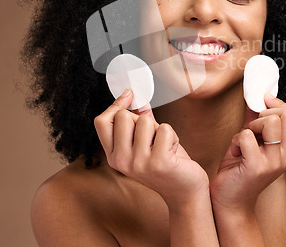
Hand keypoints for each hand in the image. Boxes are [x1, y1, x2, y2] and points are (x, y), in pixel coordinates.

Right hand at [94, 90, 208, 206]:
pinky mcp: (158, 162)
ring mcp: (139, 163)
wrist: (184, 190)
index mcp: (113, 156)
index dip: (115, 104)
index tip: (129, 96)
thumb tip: (135, 96)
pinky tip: (173, 151)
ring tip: (164, 145)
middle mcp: (121, 161)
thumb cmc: (166, 163)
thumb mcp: (146, 142)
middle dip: (142, 119)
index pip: (102, 121)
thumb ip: (138, 119)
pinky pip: (165, 129)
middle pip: (123, 116)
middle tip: (153, 136)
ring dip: (160, 129)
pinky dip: (173, 136)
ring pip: (145, 121)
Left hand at [210, 93, 285, 210]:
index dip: (278, 105)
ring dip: (251, 126)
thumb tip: (260, 95)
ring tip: (244, 141)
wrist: (231, 201)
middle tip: (253, 130)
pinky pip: (246, 135)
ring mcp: (274, 162)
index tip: (262, 114)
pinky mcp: (257, 167)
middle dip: (264, 114)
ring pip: (270, 121)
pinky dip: (235, 139)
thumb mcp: (253, 139)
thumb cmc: (240, 168)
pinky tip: (235, 152)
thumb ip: (258, 118)